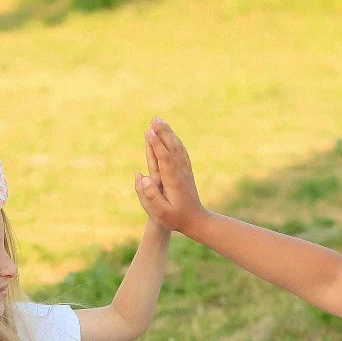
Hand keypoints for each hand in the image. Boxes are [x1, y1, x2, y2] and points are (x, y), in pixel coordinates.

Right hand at [134, 117, 205, 233]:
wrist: (197, 221)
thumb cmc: (177, 219)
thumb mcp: (161, 213)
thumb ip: (151, 196)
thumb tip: (144, 177)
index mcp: (173, 181)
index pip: (164, 158)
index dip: (156, 145)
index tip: (149, 132)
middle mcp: (180, 173)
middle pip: (171, 148)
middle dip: (163, 133)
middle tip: (154, 119)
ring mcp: (185, 171)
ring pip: (177, 148)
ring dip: (169, 133)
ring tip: (160, 121)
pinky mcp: (187, 173)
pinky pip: (181, 152)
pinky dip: (175, 141)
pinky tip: (172, 136)